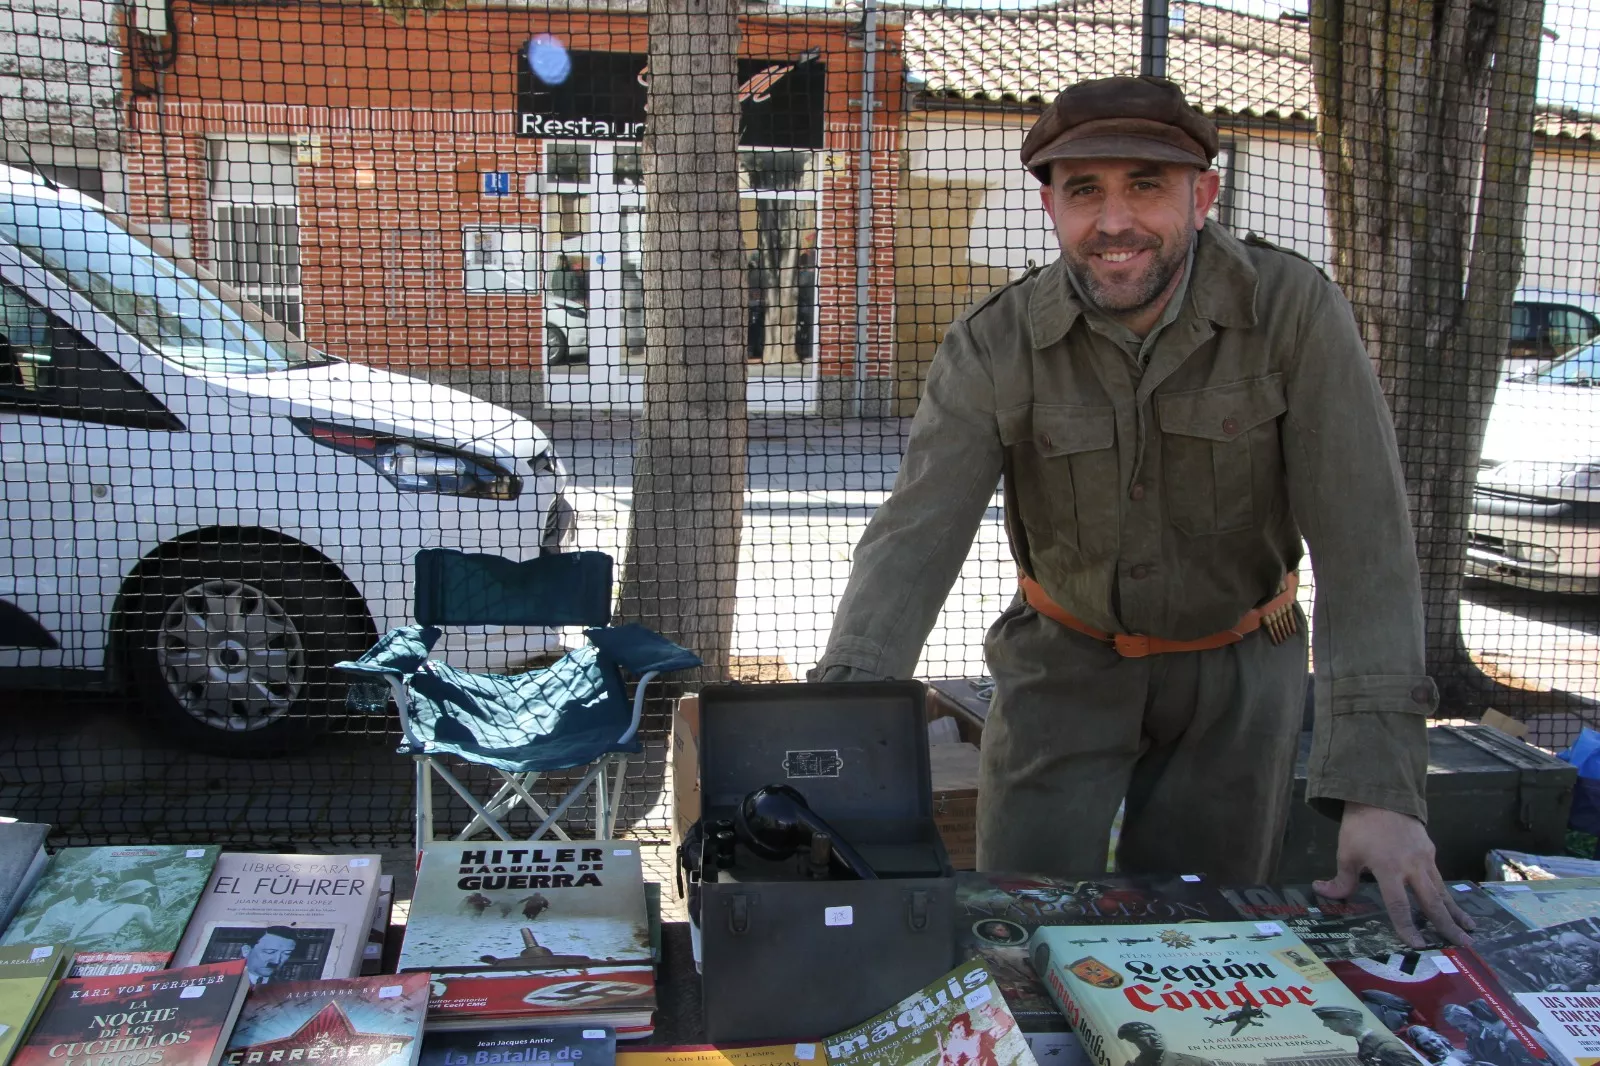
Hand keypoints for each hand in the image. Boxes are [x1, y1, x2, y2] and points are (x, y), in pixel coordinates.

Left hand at [1313, 801, 1474, 948]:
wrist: (1380, 794)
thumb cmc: (1360, 826)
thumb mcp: (1346, 853)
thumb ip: (1341, 880)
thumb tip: (1323, 892)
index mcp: (1388, 869)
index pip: (1399, 905)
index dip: (1407, 927)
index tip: (1417, 946)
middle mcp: (1412, 866)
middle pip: (1432, 902)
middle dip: (1448, 926)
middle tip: (1464, 945)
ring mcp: (1424, 858)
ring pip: (1441, 891)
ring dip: (1455, 912)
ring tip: (1469, 930)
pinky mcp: (1430, 850)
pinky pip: (1439, 877)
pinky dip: (1447, 893)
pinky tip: (1453, 905)